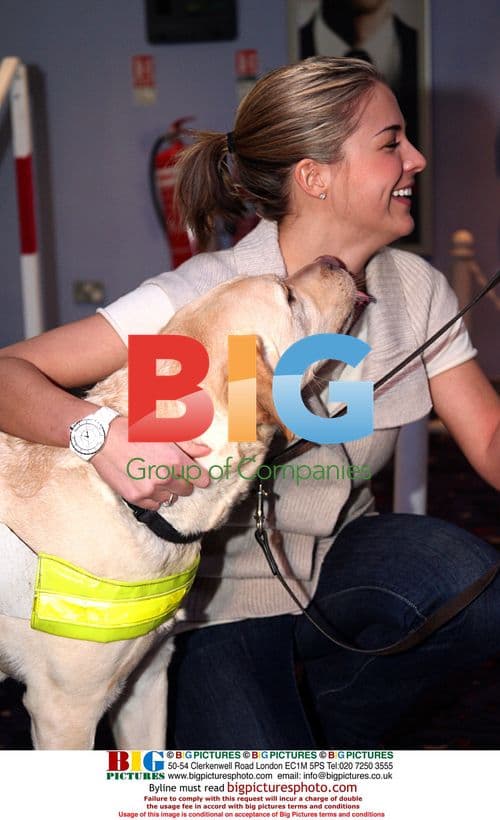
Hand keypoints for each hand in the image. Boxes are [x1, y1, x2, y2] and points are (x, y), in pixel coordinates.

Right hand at [91, 416, 209, 509]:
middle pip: (186, 490)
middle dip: (183, 482)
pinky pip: (154, 505)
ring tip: (155, 476)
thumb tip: (206, 451)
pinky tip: (146, 484)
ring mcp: (149, 490)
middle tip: (171, 471)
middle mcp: (164, 478)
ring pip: (170, 498)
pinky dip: (154, 497)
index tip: (198, 477)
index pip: (200, 479)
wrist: (104, 439)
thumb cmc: (134, 431)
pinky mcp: (135, 497)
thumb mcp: (164, 432)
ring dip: (167, 490)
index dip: (200, 477)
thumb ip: (188, 445)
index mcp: (175, 460)